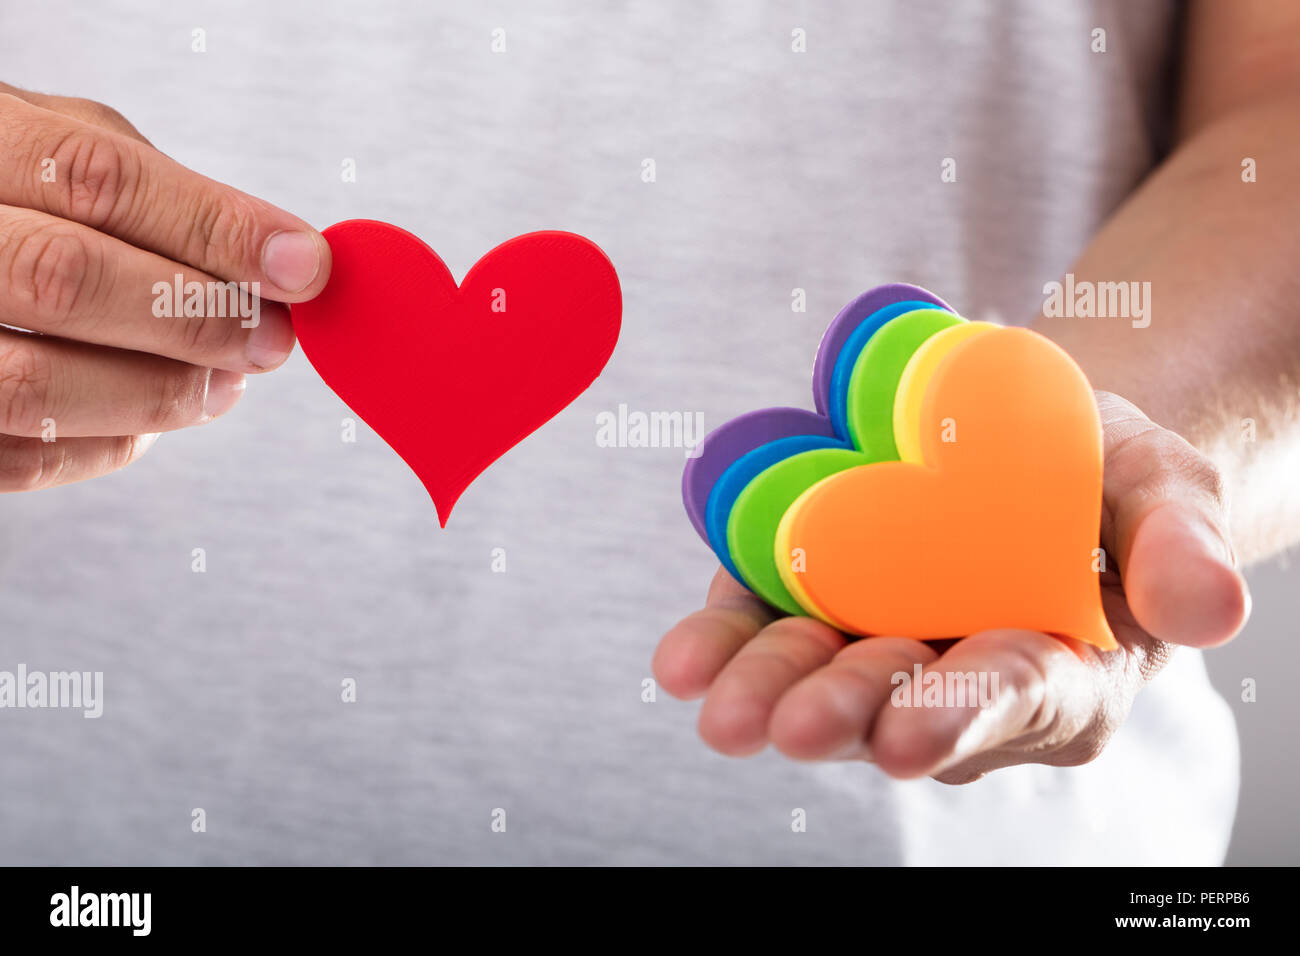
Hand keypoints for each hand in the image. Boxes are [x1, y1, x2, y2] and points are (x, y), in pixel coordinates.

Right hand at [0, 82, 330, 490]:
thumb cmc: (0, 186)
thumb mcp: (50, 142)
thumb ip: (149, 190)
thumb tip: (278, 258)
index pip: (99, 177)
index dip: (216, 227)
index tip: (305, 266)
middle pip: (65, 277)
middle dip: (195, 315)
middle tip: (271, 339)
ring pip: (35, 383)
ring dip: (160, 391)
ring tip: (225, 383)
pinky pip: (18, 457)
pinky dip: (106, 443)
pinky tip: (150, 419)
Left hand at [653, 391, 1250, 782]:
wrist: (1021, 439)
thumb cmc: (1099, 474)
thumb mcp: (1159, 483)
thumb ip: (1180, 540)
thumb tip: (1206, 611)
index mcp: (1053, 668)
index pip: (1013, 698)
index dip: (962, 712)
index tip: (910, 735)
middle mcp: (952, 678)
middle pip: (898, 704)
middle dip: (847, 713)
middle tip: (797, 726)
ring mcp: (873, 644)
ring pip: (818, 678)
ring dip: (768, 691)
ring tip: (721, 706)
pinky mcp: (809, 603)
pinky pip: (762, 627)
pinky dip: (723, 641)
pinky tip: (684, 658)